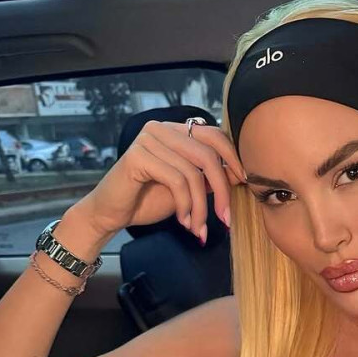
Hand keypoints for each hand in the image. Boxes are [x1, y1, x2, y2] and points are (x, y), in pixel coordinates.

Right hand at [76, 120, 246, 243]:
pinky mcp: (137, 156)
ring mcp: (148, 139)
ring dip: (201, 207)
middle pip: (208, 155)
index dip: (233, 159)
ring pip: (193, 173)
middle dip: (222, 191)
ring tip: (198, 227)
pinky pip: (176, 180)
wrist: (112, 214)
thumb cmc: (149, 199)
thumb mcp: (190, 187)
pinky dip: (185, 205)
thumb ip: (211, 177)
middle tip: (226, 218)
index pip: (215, 136)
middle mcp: (162, 129)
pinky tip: (183, 221)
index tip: (245, 184)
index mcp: (176, 131)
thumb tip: (242, 174)